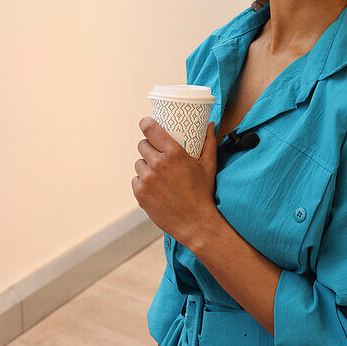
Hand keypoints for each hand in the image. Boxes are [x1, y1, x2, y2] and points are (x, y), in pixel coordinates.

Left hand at [132, 118, 218, 249]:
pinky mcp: (140, 193)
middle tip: (158, 154)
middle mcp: (157, 164)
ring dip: (145, 166)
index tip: (146, 123)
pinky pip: (136, 180)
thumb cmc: (203, 192)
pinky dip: (143, 182)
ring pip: (138, 163)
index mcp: (173, 153)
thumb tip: (210, 124)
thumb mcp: (208, 165)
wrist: (195, 222)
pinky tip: (154, 187)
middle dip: (149, 147)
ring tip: (158, 174)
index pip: (150, 129)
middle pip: (142, 145)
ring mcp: (147, 179)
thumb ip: (209, 141)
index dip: (146, 123)